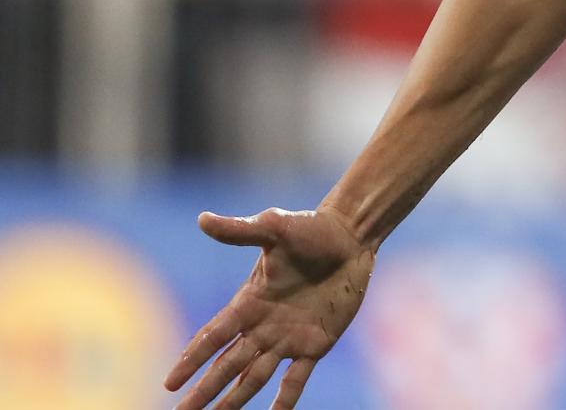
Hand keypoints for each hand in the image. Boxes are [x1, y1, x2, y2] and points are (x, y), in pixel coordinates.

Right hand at [164, 207, 374, 408]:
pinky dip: (284, 400)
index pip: (213, 336)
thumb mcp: (274, 228)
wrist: (351, 237)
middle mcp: (262, 326)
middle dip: (203, 391)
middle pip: (226, 366)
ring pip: (253, 378)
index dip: (191, 359)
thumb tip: (203, 219)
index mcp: (248, 302)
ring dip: (233, 400)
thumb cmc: (311, 229)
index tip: (169, 382)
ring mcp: (288, 338)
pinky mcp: (316, 344)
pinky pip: (296, 379)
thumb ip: (240, 230)